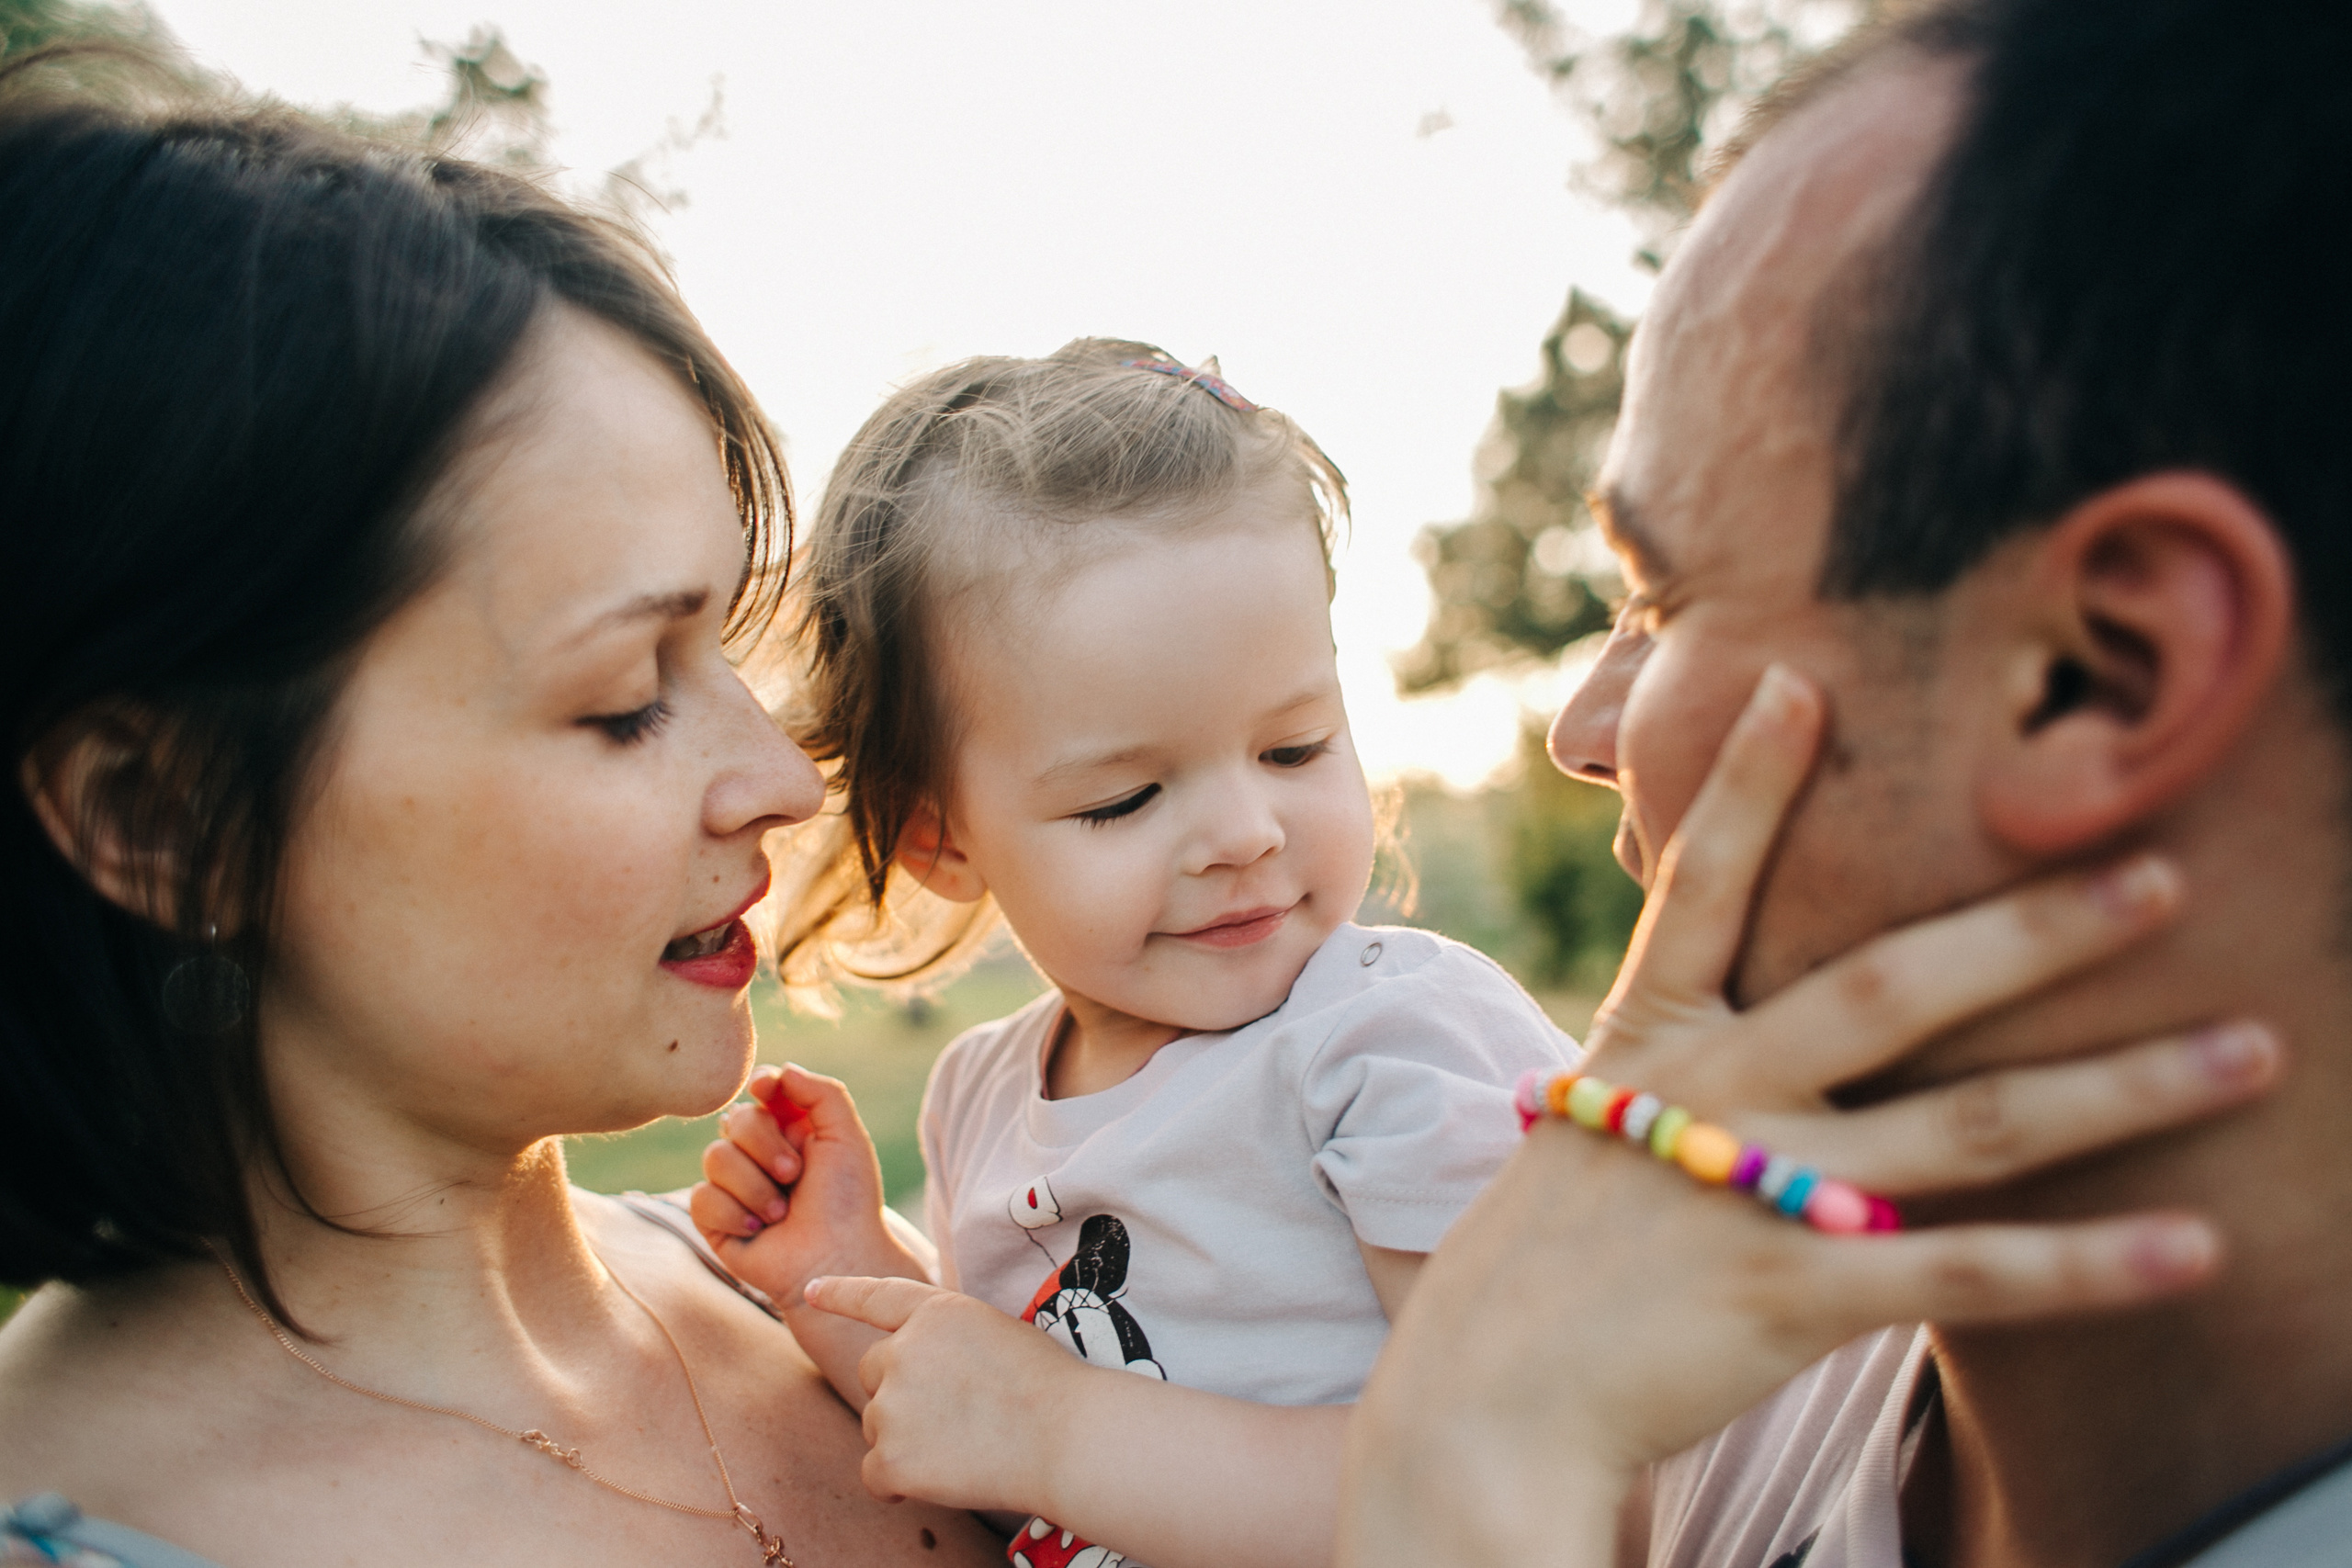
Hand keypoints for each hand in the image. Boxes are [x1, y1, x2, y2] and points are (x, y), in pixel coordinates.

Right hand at [688, 1063, 919, 1305]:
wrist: (837, 1258)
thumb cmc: (848, 1200)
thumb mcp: (846, 1136)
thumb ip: (821, 1092)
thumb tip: (779, 1070)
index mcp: (791, 1128)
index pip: (762, 1091)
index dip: (761, 1085)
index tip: (766, 1089)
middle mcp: (759, 1153)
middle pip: (737, 1120)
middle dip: (766, 1146)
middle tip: (794, 1175)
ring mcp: (735, 1186)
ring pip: (715, 1157)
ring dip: (754, 1186)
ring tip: (781, 1213)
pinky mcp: (715, 1219)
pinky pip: (701, 1197)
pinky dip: (734, 1213)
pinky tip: (758, 1230)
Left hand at [804, 1275, 1082, 1513]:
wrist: (1066, 1437)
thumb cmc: (1048, 1386)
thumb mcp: (994, 1330)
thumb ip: (946, 1338)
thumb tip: (911, 1364)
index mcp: (935, 1313)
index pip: (876, 1297)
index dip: (842, 1293)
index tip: (813, 1290)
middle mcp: (903, 1351)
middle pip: (872, 1371)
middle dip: (897, 1392)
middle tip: (951, 1415)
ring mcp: (893, 1405)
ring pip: (875, 1424)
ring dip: (904, 1438)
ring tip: (963, 1445)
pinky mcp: (892, 1457)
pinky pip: (874, 1473)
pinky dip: (897, 1482)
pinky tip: (936, 1480)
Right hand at [1339, 665, 2281, 1567]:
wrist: (1481, 1400)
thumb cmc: (1537, 1262)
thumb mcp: (1584, 1126)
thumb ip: (1666, 1070)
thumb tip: (1725, 1020)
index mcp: (1647, 1040)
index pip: (1701, 888)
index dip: (1746, 785)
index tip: (1800, 682)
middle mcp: (1710, 1096)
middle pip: (1889, 988)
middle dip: (2028, 928)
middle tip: (2156, 871)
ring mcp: (1752, 1192)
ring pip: (1967, 1126)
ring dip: (2120, 1086)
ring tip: (2250, 1051)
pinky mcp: (1793, 1297)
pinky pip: (1966, 1274)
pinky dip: (2087, 1265)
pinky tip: (2195, 1246)